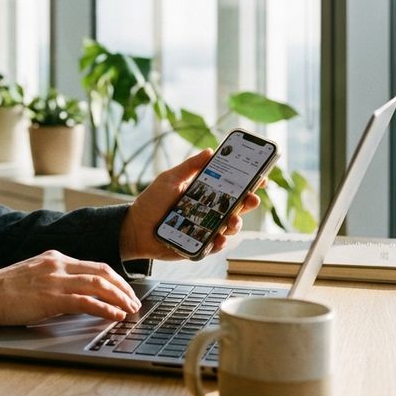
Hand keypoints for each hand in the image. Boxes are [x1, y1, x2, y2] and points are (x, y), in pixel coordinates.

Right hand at [0, 250, 141, 326]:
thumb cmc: (3, 290)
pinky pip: (86, 302)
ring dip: (120, 298)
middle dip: (123, 287)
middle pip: (102, 272)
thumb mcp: (33, 276)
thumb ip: (53, 279)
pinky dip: (105, 309)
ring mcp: (55, 280)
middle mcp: (58, 265)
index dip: (114, 279)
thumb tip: (74, 295)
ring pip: (99, 285)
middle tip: (134, 301)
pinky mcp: (52, 298)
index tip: (125, 290)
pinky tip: (115, 316)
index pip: (93, 265)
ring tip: (131, 310)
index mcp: (54, 258)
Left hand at [119, 149, 262, 260]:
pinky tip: (217, 239)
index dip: (247, 182)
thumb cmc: (151, 202)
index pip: (230, 186)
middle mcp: (208, 210)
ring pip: (230, 227)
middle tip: (252, 199)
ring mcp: (205, 227)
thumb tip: (210, 151)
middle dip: (248, 202)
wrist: (135, 229)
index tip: (261, 178)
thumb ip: (189, 167)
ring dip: (235, 224)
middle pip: (236, 206)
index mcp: (203, 192)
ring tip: (231, 221)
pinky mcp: (200, 244)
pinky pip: (215, 245)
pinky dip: (219, 242)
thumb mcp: (169, 180)